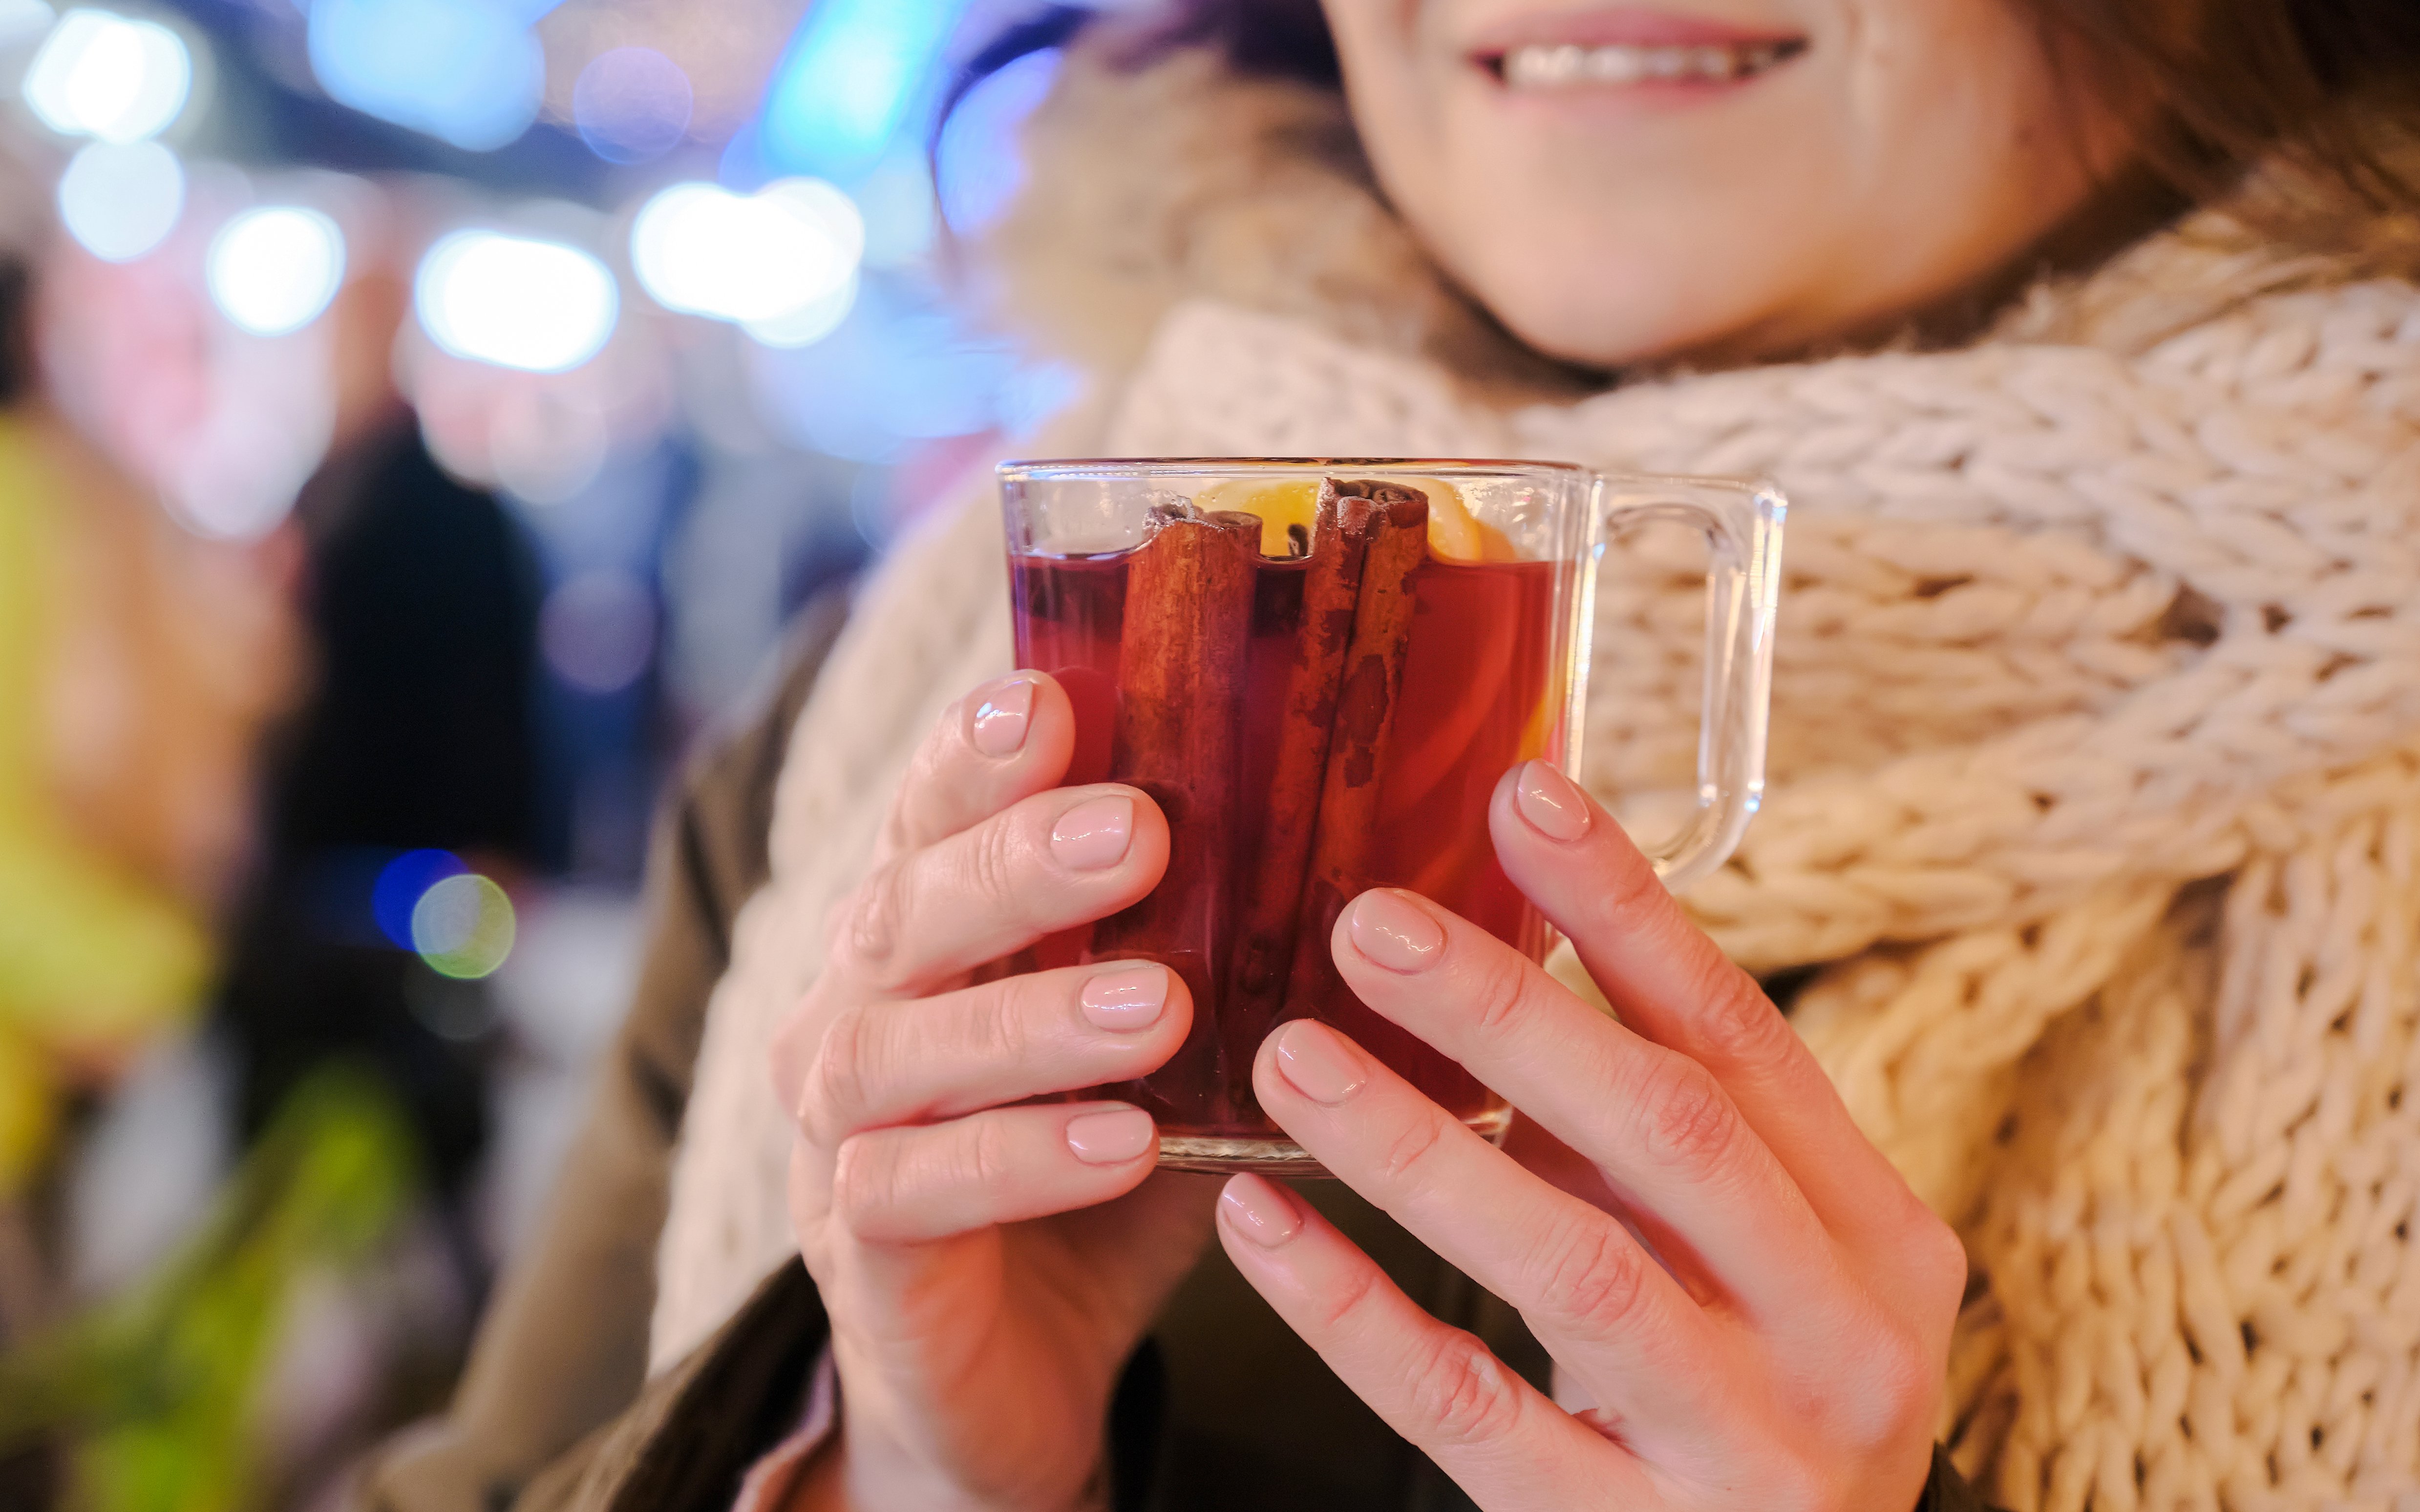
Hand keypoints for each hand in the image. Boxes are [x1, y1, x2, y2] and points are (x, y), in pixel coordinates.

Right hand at [772, 673, 1218, 1511]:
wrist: (1008, 1375)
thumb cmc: (1096, 1170)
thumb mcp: (1168, 1051)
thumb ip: (1221, 957)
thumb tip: (1384, 856)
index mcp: (924, 936)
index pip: (930, 818)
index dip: (974, 758)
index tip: (1048, 701)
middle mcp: (855, 1012)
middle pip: (903, 913)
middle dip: (1015, 865)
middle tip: (1136, 832)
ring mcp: (837, 1134)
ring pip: (891, 1051)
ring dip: (1028, 1021)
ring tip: (1161, 1008)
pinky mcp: (858, 1250)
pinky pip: (910, 1192)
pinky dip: (1015, 1163)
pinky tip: (1119, 1146)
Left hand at [1215, 760, 1964, 1510]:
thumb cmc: (1743, 1403)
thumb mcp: (1742, 1262)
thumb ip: (1648, 1136)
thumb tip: (1496, 942)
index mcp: (1875, 1238)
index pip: (1740, 1040)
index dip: (1628, 910)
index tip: (1523, 793)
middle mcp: (1840, 1339)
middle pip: (1670, 1135)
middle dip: (1515, 1012)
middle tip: (1368, 921)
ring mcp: (1745, 1453)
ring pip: (1572, 1272)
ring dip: (1419, 1151)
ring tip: (1292, 1056)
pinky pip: (1467, 1411)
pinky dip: (1356, 1311)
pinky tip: (1263, 1226)